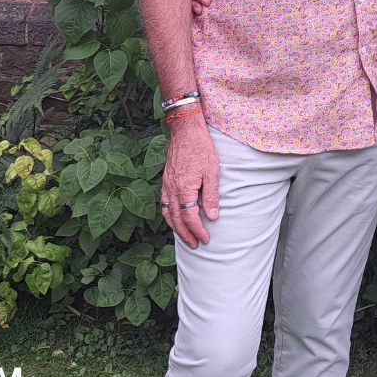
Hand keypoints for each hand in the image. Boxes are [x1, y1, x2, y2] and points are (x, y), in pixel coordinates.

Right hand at [160, 117, 219, 248]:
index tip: (205, 239)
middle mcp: (171, 190)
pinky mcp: (165, 180)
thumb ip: (211, 196)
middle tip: (195, 245)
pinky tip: (173, 218)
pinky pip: (163, 204)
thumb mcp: (212, 172)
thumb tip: (212, 217)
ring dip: (175, 228)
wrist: (185, 131)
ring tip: (185, 237)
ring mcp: (166, 185)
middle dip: (186, 234)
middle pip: (176, 219)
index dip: (197, 230)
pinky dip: (168, 215)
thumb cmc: (201, 149)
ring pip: (167, 213)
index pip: (189, 217)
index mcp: (184, 189)